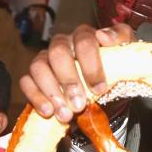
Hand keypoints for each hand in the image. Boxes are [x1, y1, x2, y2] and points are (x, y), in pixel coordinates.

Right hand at [19, 24, 134, 122]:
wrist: (102, 90)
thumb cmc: (114, 68)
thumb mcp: (126, 53)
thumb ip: (121, 38)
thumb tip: (103, 36)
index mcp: (84, 36)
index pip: (84, 40)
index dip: (91, 64)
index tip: (100, 89)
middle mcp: (62, 44)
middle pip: (58, 53)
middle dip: (69, 80)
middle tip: (80, 104)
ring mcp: (45, 59)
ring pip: (38, 66)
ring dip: (52, 92)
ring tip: (65, 114)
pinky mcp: (33, 76)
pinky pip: (26, 81)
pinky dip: (35, 97)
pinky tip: (48, 112)